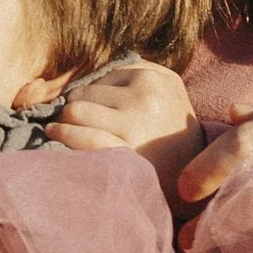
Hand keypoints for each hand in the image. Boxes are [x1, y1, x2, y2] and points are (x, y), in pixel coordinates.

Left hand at [42, 59, 202, 157]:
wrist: (195, 182)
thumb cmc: (171, 137)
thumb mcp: (167, 95)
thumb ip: (136, 75)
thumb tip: (84, 70)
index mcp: (159, 79)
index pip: (105, 73)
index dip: (93, 91)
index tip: (91, 107)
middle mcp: (148, 97)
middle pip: (85, 91)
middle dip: (76, 105)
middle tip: (72, 121)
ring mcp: (135, 124)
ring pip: (75, 109)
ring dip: (65, 120)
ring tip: (61, 128)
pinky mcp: (123, 151)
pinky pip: (81, 137)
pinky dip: (64, 134)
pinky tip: (56, 135)